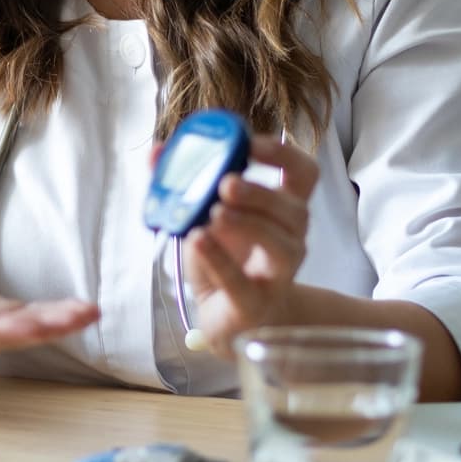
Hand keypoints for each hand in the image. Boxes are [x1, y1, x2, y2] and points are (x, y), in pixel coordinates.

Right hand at [0, 233, 99, 361]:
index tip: (19, 323)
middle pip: (3, 333)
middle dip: (37, 328)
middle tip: (72, 317)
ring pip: (24, 333)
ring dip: (57, 325)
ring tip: (88, 313)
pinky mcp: (6, 324)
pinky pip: (34, 325)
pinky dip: (60, 320)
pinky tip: (86, 312)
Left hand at [181, 133, 319, 356]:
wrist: (227, 318)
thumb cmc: (224, 259)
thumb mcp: (201, 216)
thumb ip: (179, 183)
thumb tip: (155, 152)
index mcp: (282, 209)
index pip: (305, 173)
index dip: (283, 153)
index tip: (250, 143)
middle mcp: (290, 238)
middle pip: (294, 209)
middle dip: (260, 192)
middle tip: (226, 183)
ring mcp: (278, 273)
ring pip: (281, 244)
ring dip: (248, 223)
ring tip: (214, 213)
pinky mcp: (254, 303)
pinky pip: (241, 280)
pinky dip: (219, 258)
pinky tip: (198, 240)